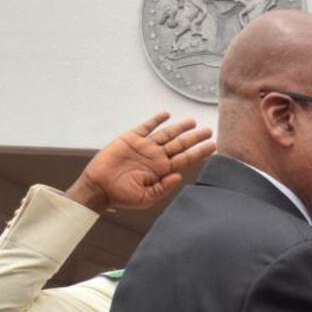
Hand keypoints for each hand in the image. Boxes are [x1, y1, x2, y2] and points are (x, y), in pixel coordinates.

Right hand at [66, 111, 215, 212]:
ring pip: (167, 134)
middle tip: (209, 131)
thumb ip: (164, 187)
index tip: (213, 146)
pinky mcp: (131, 139)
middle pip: (180, 145)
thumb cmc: (122, 196)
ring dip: (179, 128)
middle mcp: (156, 157)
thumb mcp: (146, 197)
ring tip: (193, 122)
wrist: (98, 187)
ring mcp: (145, 147)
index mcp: (162, 170)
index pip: (185, 159)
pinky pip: (146, 127)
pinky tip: (166, 114)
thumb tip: (180, 176)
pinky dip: (155, 120)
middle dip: (195, 138)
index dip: (199, 152)